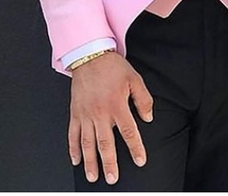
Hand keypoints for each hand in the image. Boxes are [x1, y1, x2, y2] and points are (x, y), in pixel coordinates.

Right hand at [68, 51, 153, 184]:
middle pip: (105, 143)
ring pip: (87, 143)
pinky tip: (76, 160)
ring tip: (93, 176)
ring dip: (90, 162)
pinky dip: (73, 148)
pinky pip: (72, 134)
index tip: (140, 160)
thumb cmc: (112, 67)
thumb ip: (143, 100)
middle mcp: (100, 113)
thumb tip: (148, 117)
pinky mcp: (75, 112)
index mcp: (117, 105)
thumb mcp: (135, 79)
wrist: (90, 56)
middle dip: (109, 163)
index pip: (128, 132)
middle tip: (112, 178)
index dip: (135, 148)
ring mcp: (86, 114)